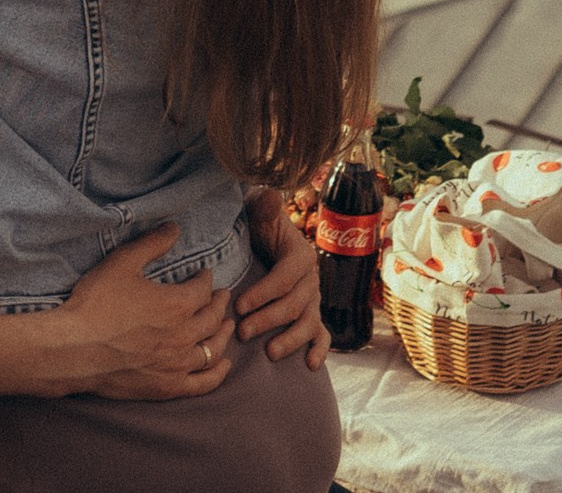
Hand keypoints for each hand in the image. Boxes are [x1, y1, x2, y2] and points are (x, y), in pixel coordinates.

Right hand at [55, 224, 236, 401]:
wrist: (74, 349)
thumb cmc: (96, 305)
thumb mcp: (122, 263)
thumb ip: (151, 244)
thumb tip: (174, 227)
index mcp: (177, 305)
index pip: (203, 289)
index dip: (206, 279)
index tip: (205, 274)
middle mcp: (184, 335)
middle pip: (213, 318)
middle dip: (220, 304)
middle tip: (222, 296)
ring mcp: (177, 364)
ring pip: (213, 349)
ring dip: (223, 334)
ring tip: (227, 325)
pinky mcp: (167, 387)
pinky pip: (203, 383)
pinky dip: (218, 373)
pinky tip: (224, 364)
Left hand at [237, 188, 329, 369]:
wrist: (266, 238)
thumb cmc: (259, 227)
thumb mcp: (260, 214)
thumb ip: (265, 207)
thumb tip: (270, 195)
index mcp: (299, 255)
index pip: (284, 278)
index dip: (263, 293)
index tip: (239, 305)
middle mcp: (311, 279)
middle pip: (294, 304)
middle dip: (268, 319)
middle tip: (243, 332)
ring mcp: (313, 298)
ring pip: (308, 322)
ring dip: (290, 339)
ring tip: (269, 353)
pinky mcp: (312, 313)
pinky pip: (322, 334)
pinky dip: (319, 349)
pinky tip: (311, 365)